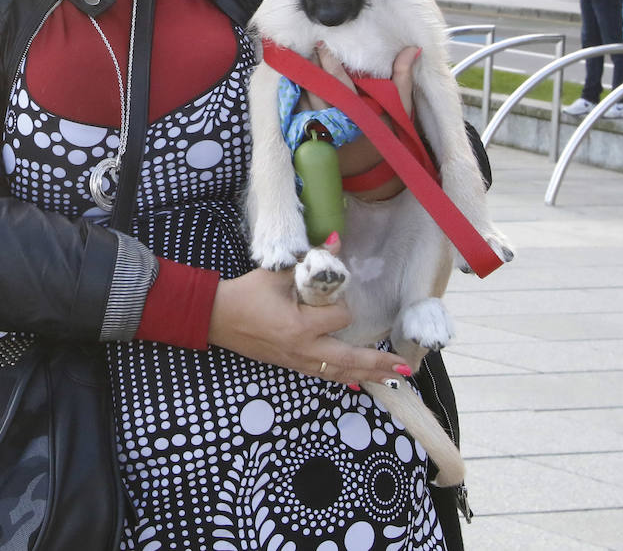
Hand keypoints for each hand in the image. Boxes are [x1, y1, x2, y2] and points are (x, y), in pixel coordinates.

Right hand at [209, 264, 408, 383]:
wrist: (216, 317)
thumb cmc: (246, 293)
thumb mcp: (278, 272)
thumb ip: (310, 260)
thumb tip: (336, 239)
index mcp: (300, 325)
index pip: (340, 317)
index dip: (342, 305)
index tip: (334, 294)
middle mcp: (303, 349)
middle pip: (349, 360)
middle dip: (378, 364)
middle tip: (405, 370)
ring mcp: (297, 360)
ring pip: (339, 373)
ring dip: (368, 375)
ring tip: (395, 381)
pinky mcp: (291, 364)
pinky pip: (324, 376)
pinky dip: (345, 378)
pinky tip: (362, 383)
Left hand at [300, 43, 420, 200]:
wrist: (376, 169)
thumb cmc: (389, 134)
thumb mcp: (400, 108)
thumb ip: (403, 78)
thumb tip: (411, 49)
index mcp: (354, 109)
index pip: (336, 79)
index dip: (327, 60)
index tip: (320, 43)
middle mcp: (333, 119)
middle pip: (314, 87)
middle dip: (308, 67)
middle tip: (304, 49)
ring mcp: (319, 129)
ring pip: (301, 100)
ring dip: (297, 81)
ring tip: (295, 64)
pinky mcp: (309, 139)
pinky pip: (295, 115)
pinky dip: (293, 100)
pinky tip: (293, 87)